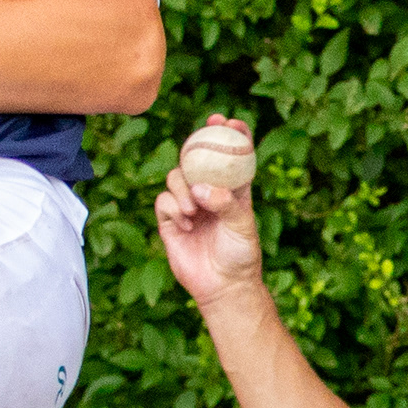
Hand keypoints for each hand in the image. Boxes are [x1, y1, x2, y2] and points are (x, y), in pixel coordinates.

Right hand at [156, 113, 267, 308]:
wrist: (222, 286)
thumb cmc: (240, 255)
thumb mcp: (242, 226)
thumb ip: (227, 204)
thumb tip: (202, 188)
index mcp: (233, 190)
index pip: (231, 157)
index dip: (231, 136)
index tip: (230, 121)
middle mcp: (209, 193)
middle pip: (198, 158)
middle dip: (200, 139)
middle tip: (207, 127)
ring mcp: (188, 205)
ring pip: (177, 176)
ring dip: (184, 187)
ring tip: (195, 209)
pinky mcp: (170, 220)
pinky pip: (164, 200)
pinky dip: (174, 208)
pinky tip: (186, 224)